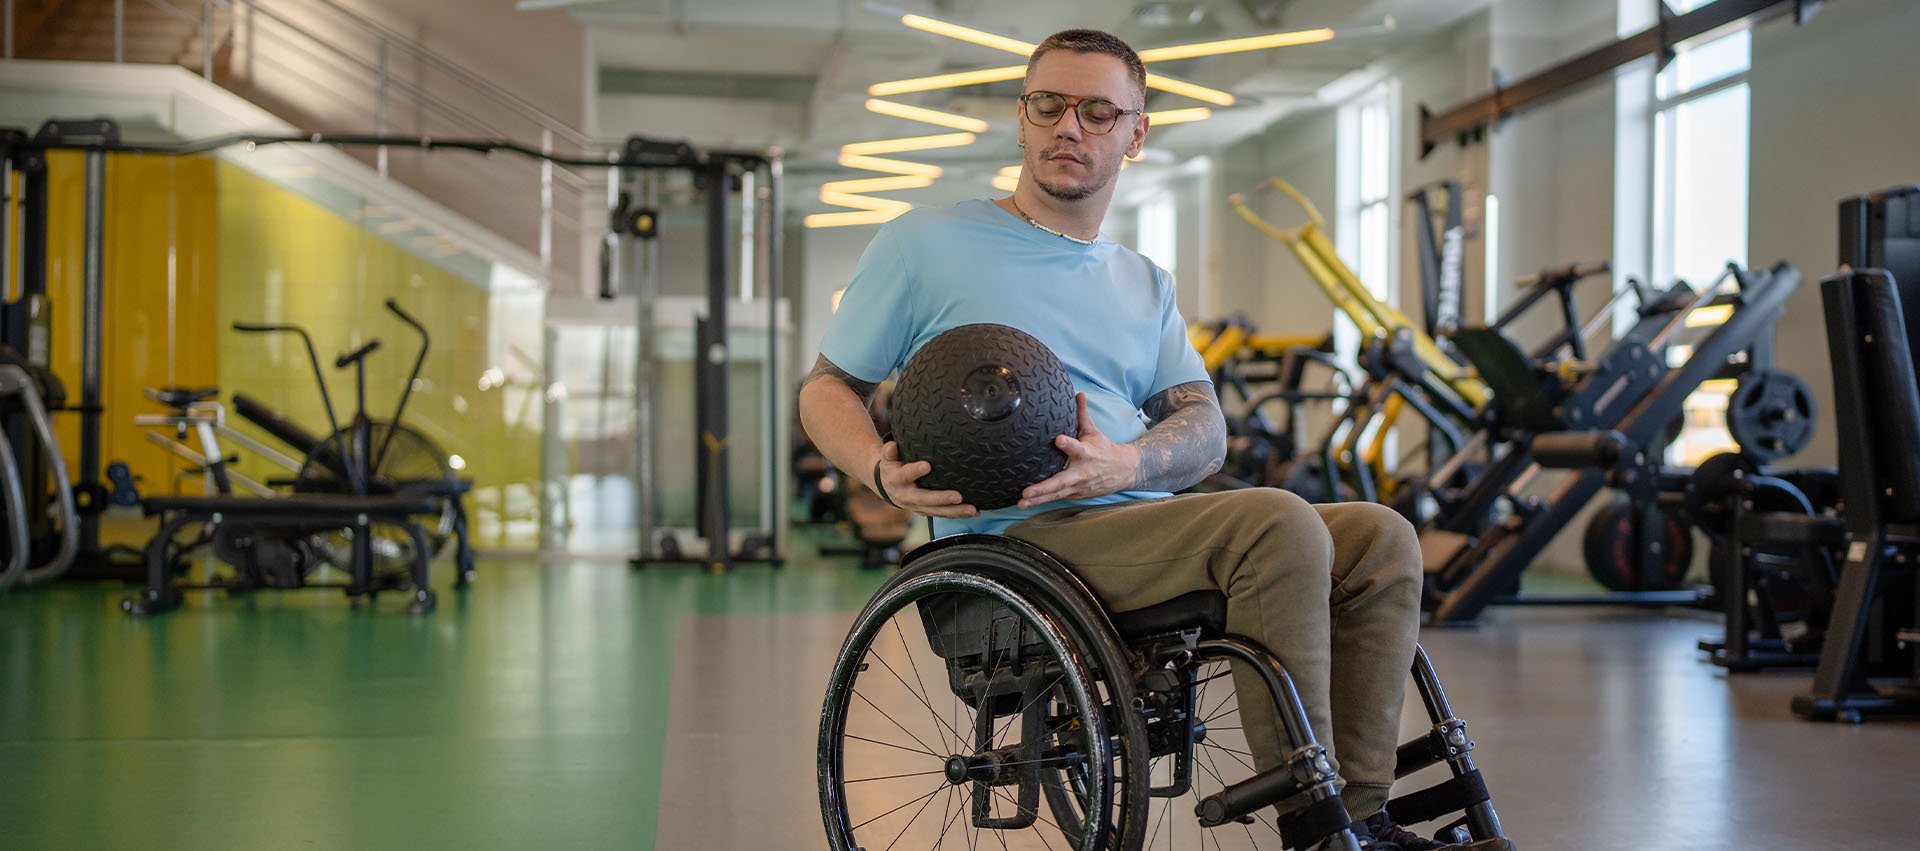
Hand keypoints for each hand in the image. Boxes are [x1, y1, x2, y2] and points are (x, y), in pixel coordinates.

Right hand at [873, 442, 977, 518]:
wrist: (886, 486)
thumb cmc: (893, 466)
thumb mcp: (888, 458)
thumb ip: (890, 451)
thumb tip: (893, 445)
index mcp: (897, 480)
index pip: (906, 475)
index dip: (915, 471)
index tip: (926, 465)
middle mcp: (907, 496)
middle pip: (925, 499)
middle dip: (942, 499)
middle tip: (957, 496)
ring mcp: (918, 506)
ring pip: (937, 511)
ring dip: (956, 511)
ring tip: (973, 509)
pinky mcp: (927, 511)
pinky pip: (943, 514)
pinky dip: (959, 514)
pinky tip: (975, 512)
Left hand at [1018, 393, 1138, 509]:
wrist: (1123, 471)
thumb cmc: (1103, 449)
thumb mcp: (1093, 431)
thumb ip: (1082, 414)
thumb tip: (1078, 392)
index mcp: (1086, 454)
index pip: (1076, 448)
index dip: (1068, 444)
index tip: (1058, 440)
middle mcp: (1081, 473)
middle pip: (1061, 481)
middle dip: (1043, 487)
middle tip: (1027, 491)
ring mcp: (1077, 487)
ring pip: (1056, 494)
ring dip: (1038, 500)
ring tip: (1021, 503)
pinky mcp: (1074, 495)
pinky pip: (1055, 498)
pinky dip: (1041, 502)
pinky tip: (1025, 504)